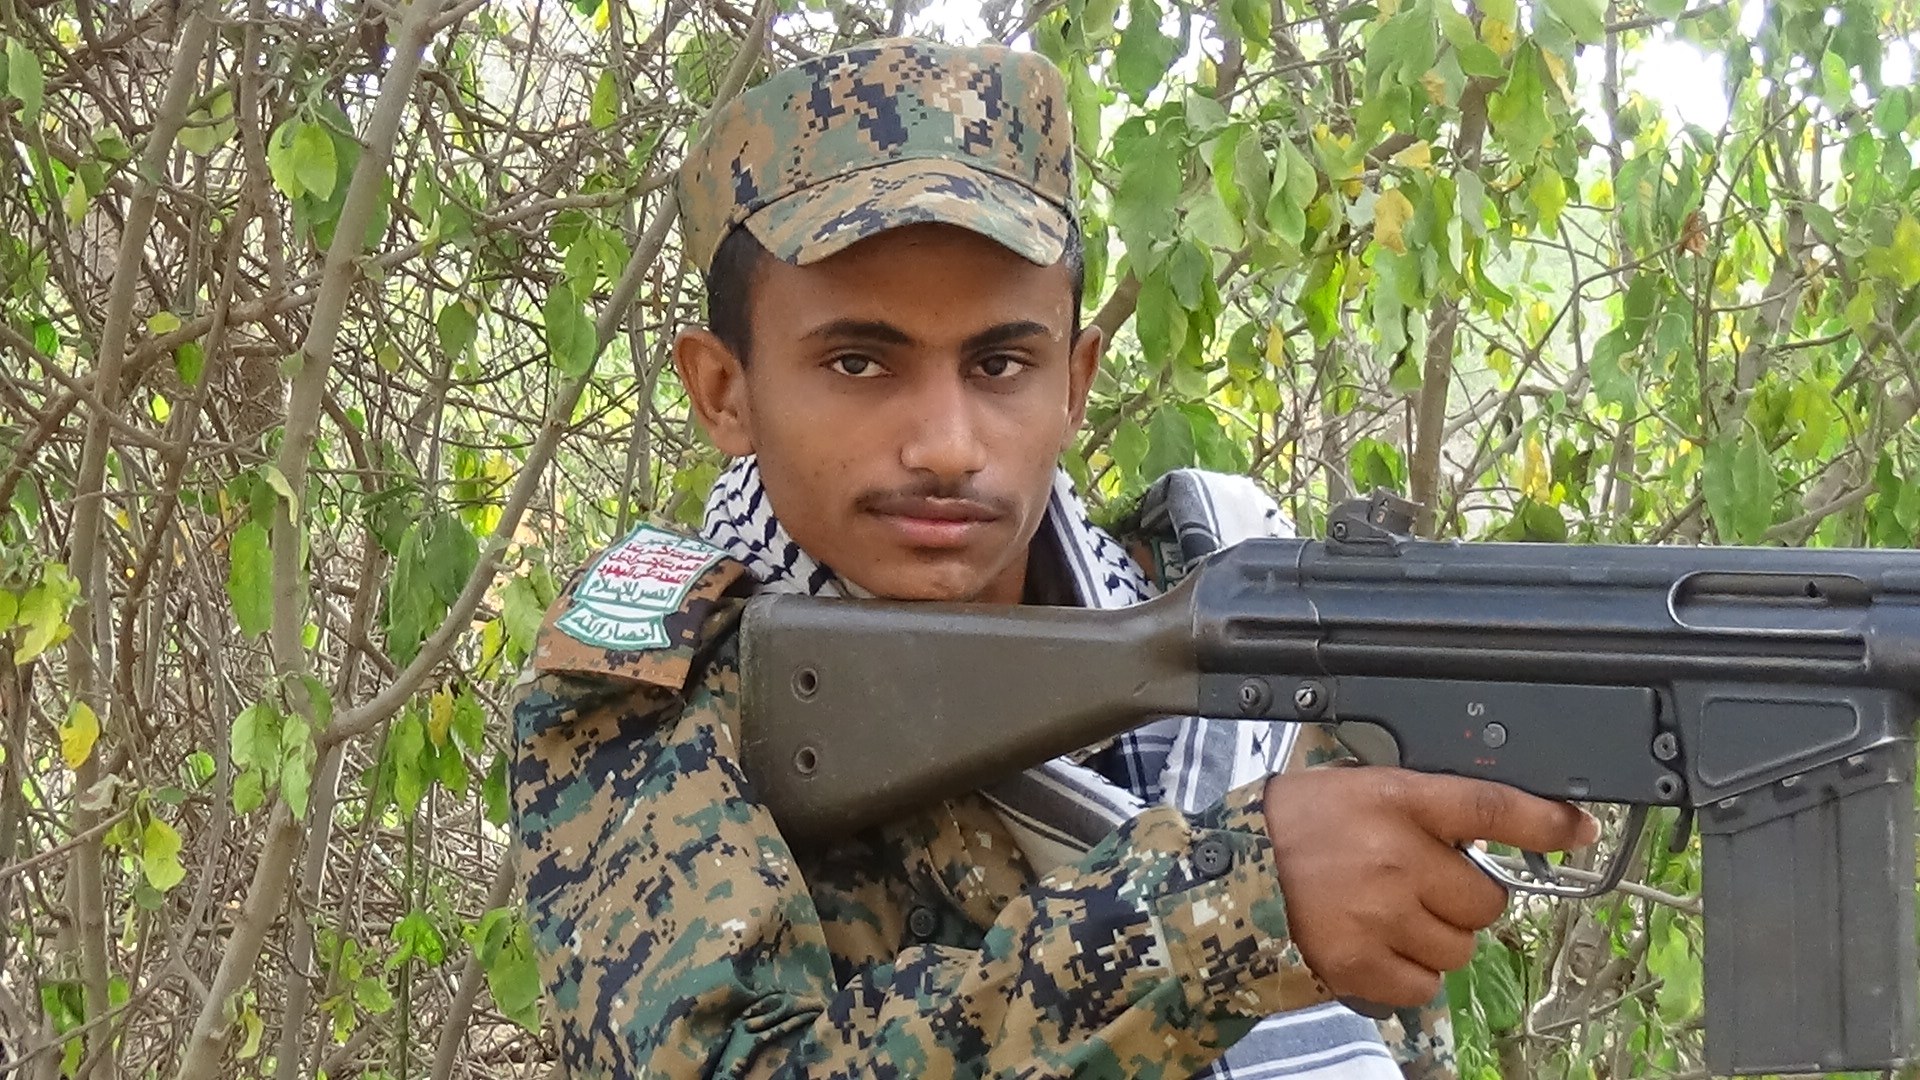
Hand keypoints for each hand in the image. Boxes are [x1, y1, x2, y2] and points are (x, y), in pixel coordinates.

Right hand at [1261, 767, 1597, 1006]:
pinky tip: (1376, 944)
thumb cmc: (1296, 824)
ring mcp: (1381, 916)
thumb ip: (1424, 808)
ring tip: (1389, 916)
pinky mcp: (1362, 964)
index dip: (1544, 821)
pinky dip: (1408, 972)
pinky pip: (1425, 984)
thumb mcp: (1363, 789)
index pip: (1490, 808)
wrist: (1231, 870)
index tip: (1577, 830)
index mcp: (1396, 801)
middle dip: (1461, 899)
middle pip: (1485, 900)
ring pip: (1460, 948)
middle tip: (1418, 886)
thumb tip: (1490, 832)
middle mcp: (1396, 858)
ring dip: (1436, 938)